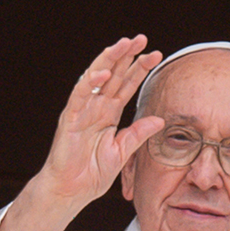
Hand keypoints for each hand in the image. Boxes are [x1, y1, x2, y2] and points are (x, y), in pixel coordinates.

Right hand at [36, 35, 163, 208]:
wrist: (72, 191)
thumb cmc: (92, 173)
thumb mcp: (122, 152)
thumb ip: (138, 134)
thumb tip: (159, 120)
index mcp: (109, 114)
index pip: (127, 85)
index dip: (140, 70)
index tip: (156, 55)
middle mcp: (96, 108)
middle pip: (114, 75)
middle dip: (127, 56)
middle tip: (141, 39)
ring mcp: (82, 111)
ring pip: (96, 78)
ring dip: (109, 60)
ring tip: (123, 45)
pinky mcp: (70, 119)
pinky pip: (79, 97)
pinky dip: (90, 84)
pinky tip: (102, 73)